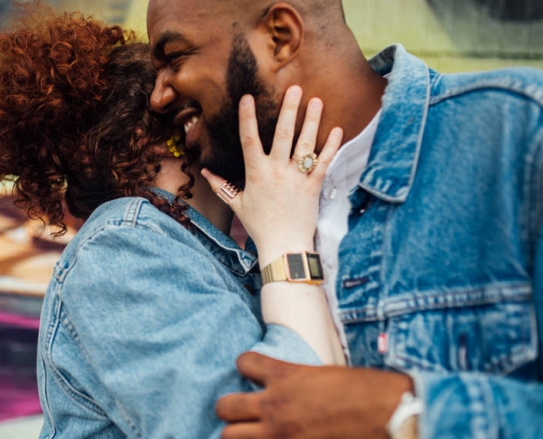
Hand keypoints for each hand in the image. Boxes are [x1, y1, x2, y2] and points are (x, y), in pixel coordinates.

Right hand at [202, 85, 342, 264]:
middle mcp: (276, 171)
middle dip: (288, 110)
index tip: (248, 97)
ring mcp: (296, 177)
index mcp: (256, 173)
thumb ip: (222, 186)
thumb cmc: (260, 226)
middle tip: (294, 88)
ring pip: (305, 144)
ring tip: (317, 101)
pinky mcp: (313, 186)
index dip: (247, 117)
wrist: (283, 246)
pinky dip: (331, 146)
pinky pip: (324, 162)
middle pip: (282, 135)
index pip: (249, 140)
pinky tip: (336, 129)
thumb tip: (205, 173)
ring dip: (312, 121)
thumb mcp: (238, 205)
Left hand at [216, 352, 413, 438]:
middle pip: (225, 407)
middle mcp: (274, 403)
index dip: (245, 368)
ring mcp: (280, 434)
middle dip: (228, 411)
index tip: (251, 375)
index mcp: (286, 374)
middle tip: (241, 414)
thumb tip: (306, 388)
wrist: (388, 416)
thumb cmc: (368, 389)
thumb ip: (306, 378)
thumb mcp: (328, 372)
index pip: (244, 362)